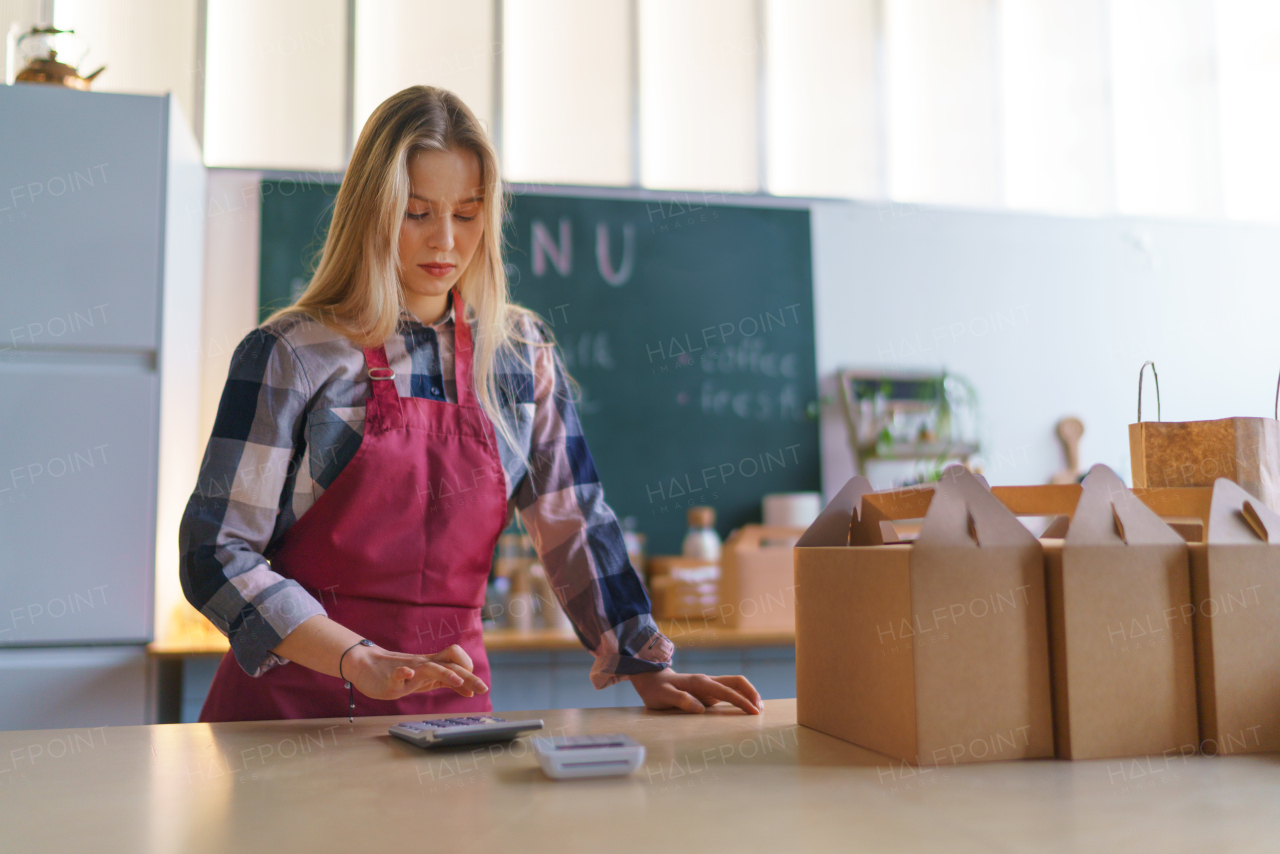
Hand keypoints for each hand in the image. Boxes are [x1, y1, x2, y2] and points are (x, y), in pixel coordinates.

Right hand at [346, 643, 488, 700]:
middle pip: (451, 665)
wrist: (366, 664)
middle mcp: (423, 665)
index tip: (477, 688)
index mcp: (433, 666)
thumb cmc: (399, 673)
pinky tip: (407, 675)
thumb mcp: (427, 680)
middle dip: (468, 676)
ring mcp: (408, 669)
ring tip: (457, 681)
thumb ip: (447, 683)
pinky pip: (397, 673)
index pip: (457, 661)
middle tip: (484, 688)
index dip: (469, 671)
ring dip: (445, 673)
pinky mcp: (390, 677)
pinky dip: (403, 673)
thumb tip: (470, 690)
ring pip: (430, 667)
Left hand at [629, 669, 761, 714]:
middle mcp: (708, 681)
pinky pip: (729, 691)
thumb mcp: (663, 696)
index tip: (753, 711)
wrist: (651, 679)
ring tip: (758, 709)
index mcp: (700, 682)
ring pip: (735, 685)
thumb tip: (700, 708)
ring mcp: (709, 685)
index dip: (741, 701)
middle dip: (752, 694)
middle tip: (760, 710)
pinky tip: (746, 707)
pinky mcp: (708, 691)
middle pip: (737, 682)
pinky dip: (741, 697)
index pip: (726, 691)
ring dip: (749, 694)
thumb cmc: (656, 690)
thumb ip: (680, 700)